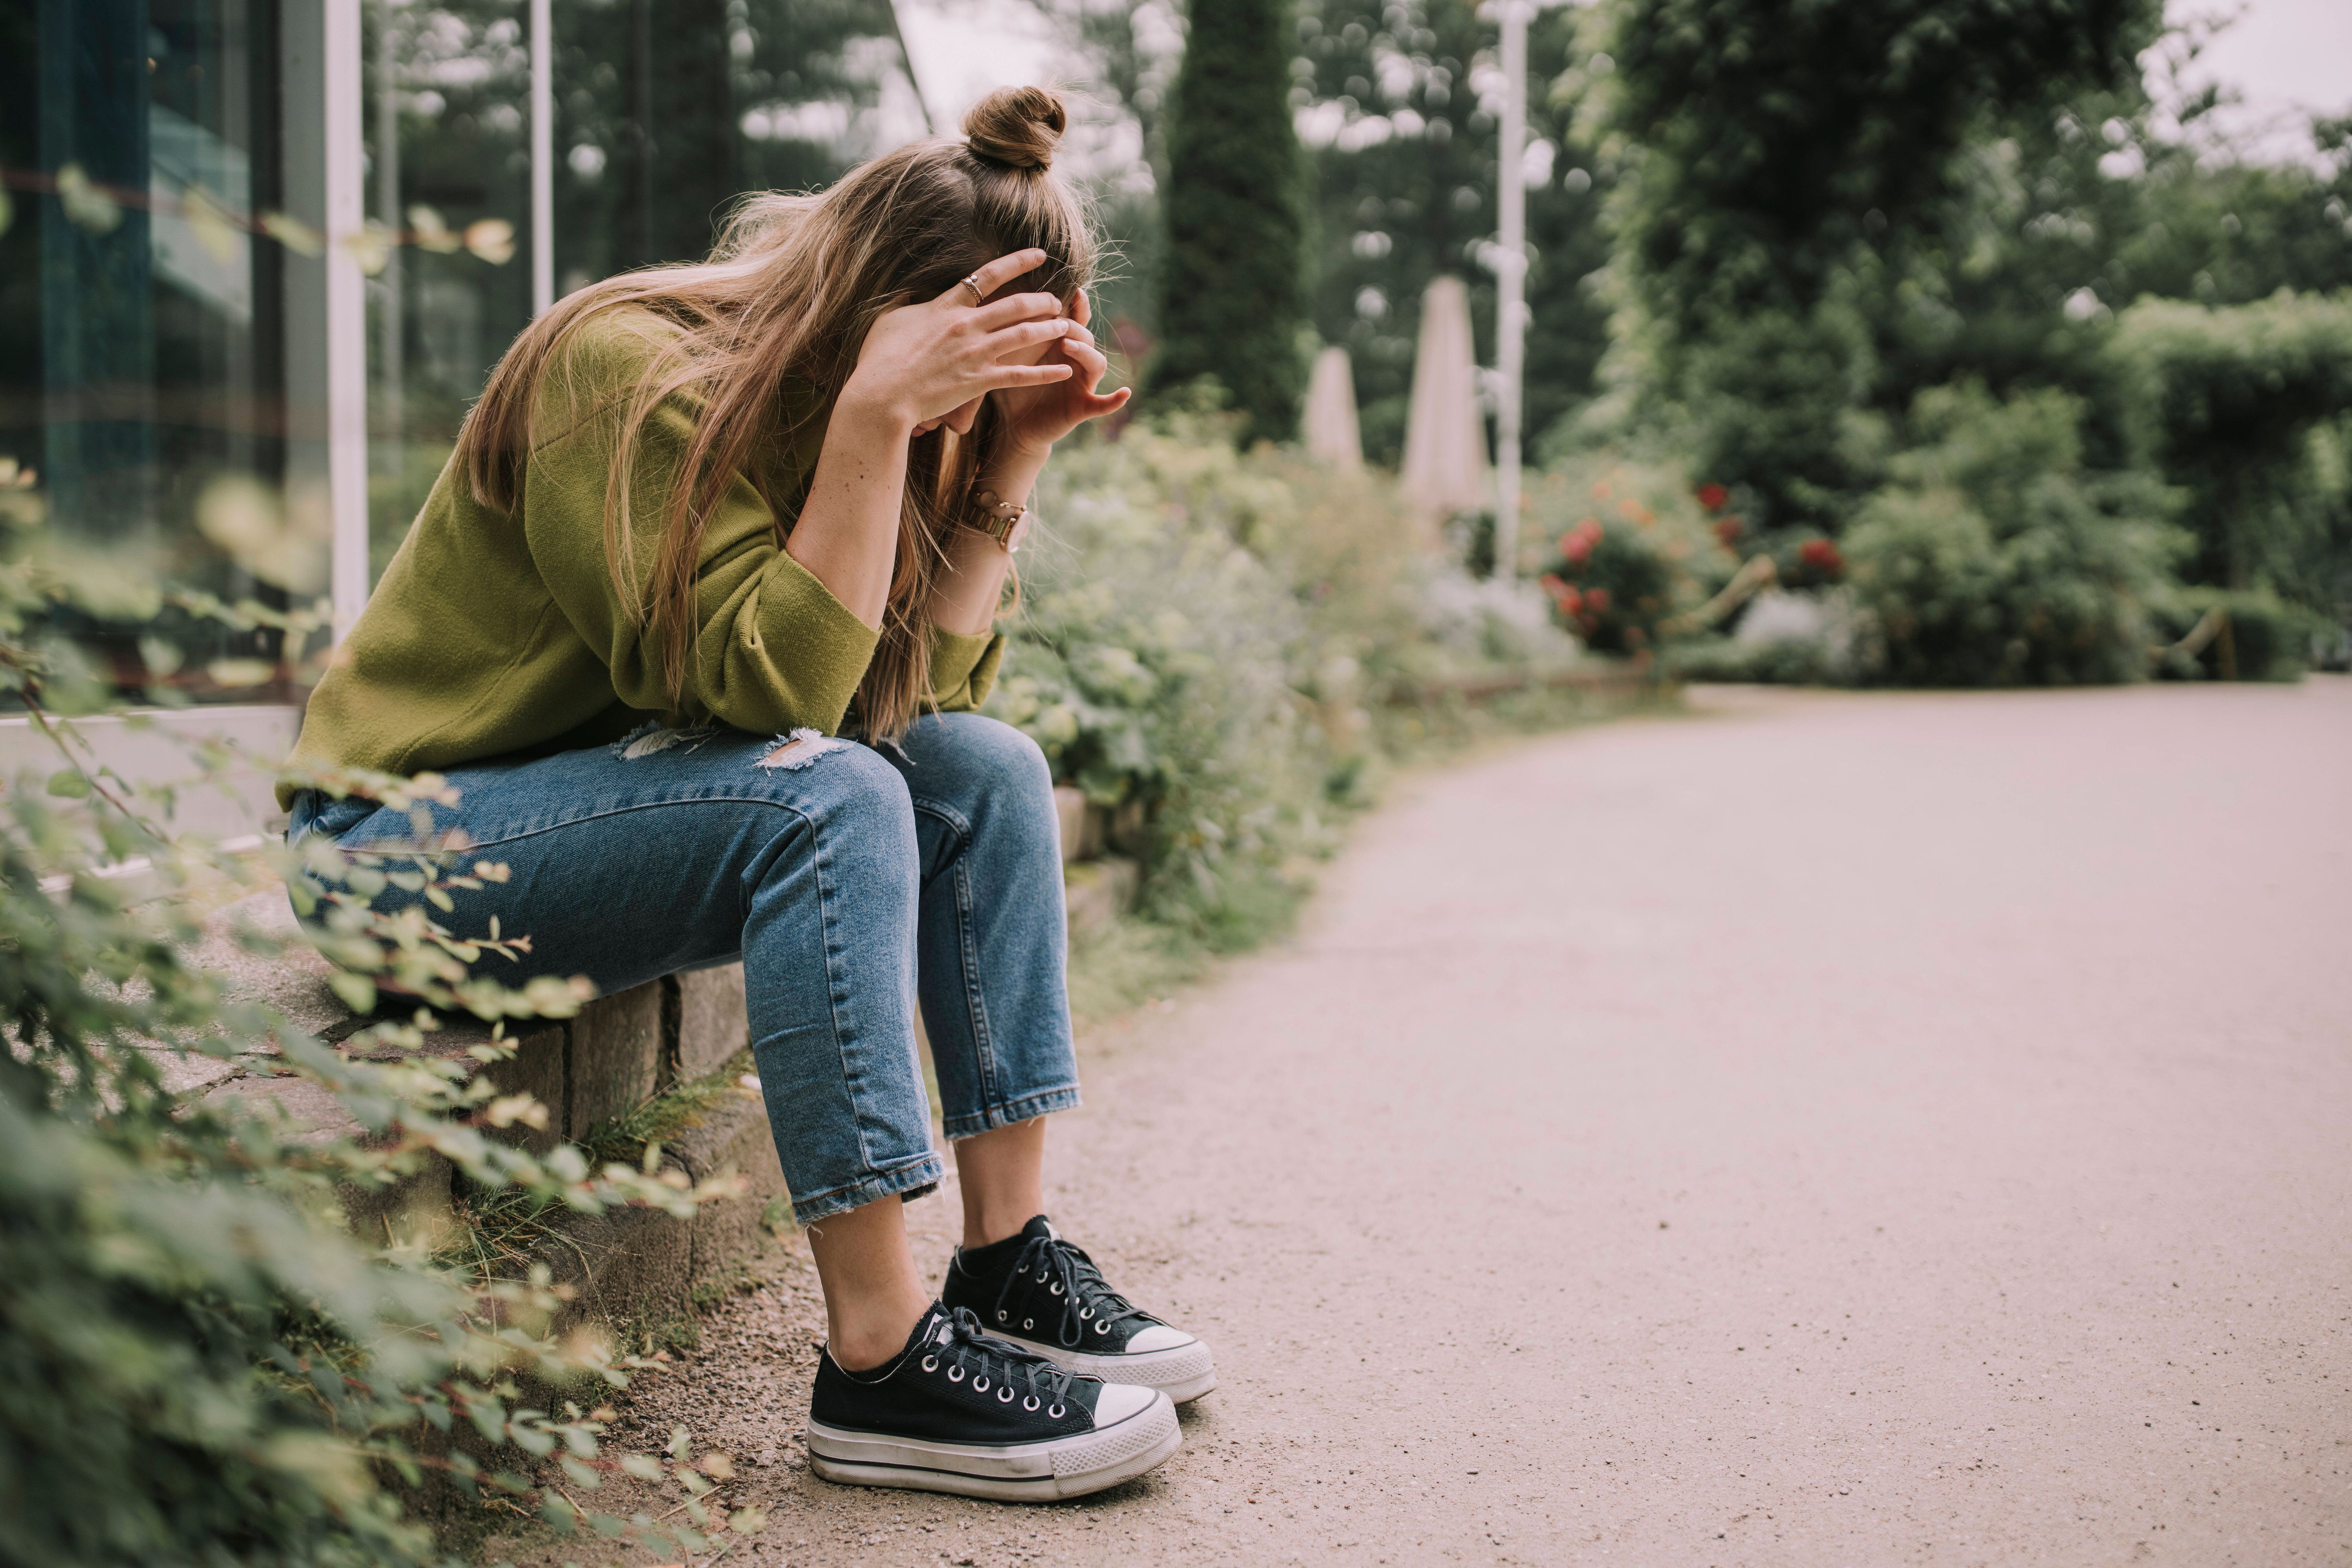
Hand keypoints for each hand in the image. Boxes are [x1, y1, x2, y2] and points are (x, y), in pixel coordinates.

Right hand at [840, 250, 1076, 432]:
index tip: (1039, 255)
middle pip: (1015, 305)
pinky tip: (1065, 370)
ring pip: (1023, 335)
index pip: (987, 276)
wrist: (881, 395)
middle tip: (1057, 300)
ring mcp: (975, 354)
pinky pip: (1020, 375)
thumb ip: (909, 303)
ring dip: (1048, 329)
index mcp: (946, 307)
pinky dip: (1045, 372)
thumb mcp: (890, 319)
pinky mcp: (979, 382)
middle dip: (1041, 300)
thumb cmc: (879, 358)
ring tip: (1066, 326)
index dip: (1017, 262)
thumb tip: (911, 291)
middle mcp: (966, 326)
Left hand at [984, 286, 1131, 457]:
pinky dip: (1115, 399)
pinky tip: (1125, 392)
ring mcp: (1082, 383)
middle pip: (1085, 336)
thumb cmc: (1011, 384)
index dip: (1077, 305)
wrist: (1014, 425)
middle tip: (1058, 322)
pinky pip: (1103, 404)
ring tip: (1068, 346)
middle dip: (1074, 326)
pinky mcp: (1082, 407)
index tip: (1074, 291)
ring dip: (1085, 352)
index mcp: (1060, 344)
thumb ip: (1010, 331)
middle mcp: (1076, 360)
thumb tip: (992, 299)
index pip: (1074, 319)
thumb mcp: (1009, 355)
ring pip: (1096, 363)